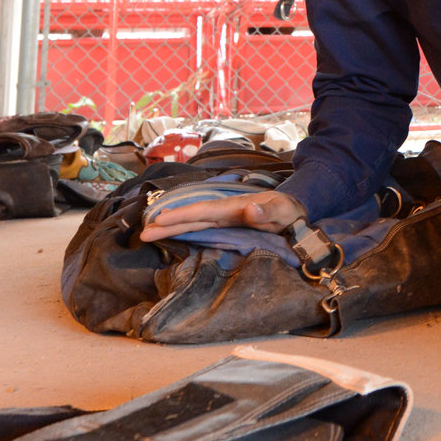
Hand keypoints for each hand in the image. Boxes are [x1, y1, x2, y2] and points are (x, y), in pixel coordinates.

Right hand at [138, 187, 305, 242]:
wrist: (295, 210)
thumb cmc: (288, 210)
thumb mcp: (282, 211)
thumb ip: (267, 211)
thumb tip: (250, 209)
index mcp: (233, 207)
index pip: (202, 212)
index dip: (181, 216)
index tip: (160, 219)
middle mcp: (224, 211)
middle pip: (192, 217)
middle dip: (168, 223)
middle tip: (144, 231)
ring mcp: (224, 217)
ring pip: (193, 222)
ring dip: (172, 227)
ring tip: (150, 232)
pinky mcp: (226, 225)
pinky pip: (201, 227)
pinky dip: (185, 229)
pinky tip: (174, 233)